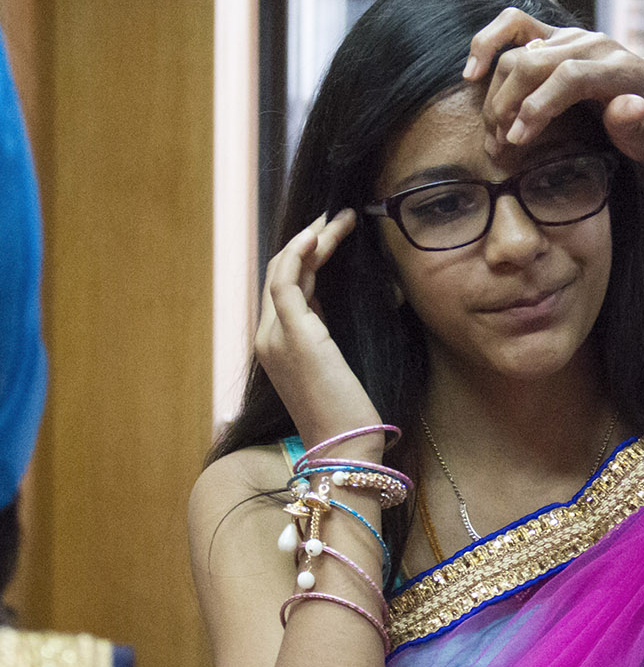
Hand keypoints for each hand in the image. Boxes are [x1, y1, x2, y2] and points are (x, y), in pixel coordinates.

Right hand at [254, 209, 382, 452]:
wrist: (347, 450)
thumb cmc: (351, 417)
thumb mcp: (340, 368)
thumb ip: (331, 337)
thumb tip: (347, 305)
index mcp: (279, 348)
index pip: (287, 289)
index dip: (308, 257)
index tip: (333, 234)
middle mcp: (268, 340)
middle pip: (283, 274)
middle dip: (311, 240)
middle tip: (340, 216)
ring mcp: (275, 338)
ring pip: (285, 270)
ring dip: (313, 239)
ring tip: (342, 218)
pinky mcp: (293, 336)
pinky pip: (287, 281)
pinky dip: (301, 253)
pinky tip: (322, 234)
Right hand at [464, 9, 643, 163]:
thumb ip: (641, 125)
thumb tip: (628, 106)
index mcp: (621, 69)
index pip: (570, 77)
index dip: (538, 106)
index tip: (517, 140)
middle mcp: (594, 44)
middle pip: (535, 62)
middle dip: (508, 104)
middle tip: (498, 145)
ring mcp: (573, 36)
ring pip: (518, 51)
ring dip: (496, 91)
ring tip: (492, 131)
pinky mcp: (556, 35)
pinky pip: (513, 25)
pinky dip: (488, 43)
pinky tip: (472, 73)